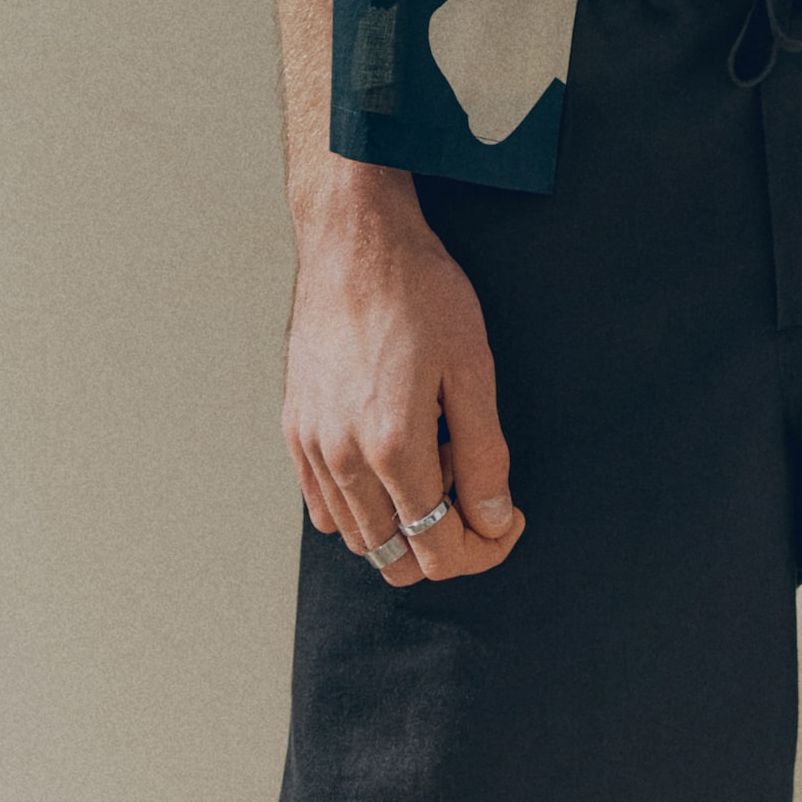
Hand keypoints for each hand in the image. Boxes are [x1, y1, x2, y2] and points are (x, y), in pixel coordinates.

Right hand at [282, 203, 524, 586]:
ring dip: (405, 525)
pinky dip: (363, 507)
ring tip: (437, 462)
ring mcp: (311, 447)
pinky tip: (395, 461)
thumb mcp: (473, 368)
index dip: (484, 549)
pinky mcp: (294, 430)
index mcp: (393, 447)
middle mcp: (342, 458)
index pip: (439, 550)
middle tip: (476, 497)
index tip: (507, 520)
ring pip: (359, 539)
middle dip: (447, 546)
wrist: (354, 241)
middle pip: (396, 560)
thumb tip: (493, 521)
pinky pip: (324, 506)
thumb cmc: (418, 291)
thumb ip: (484, 456)